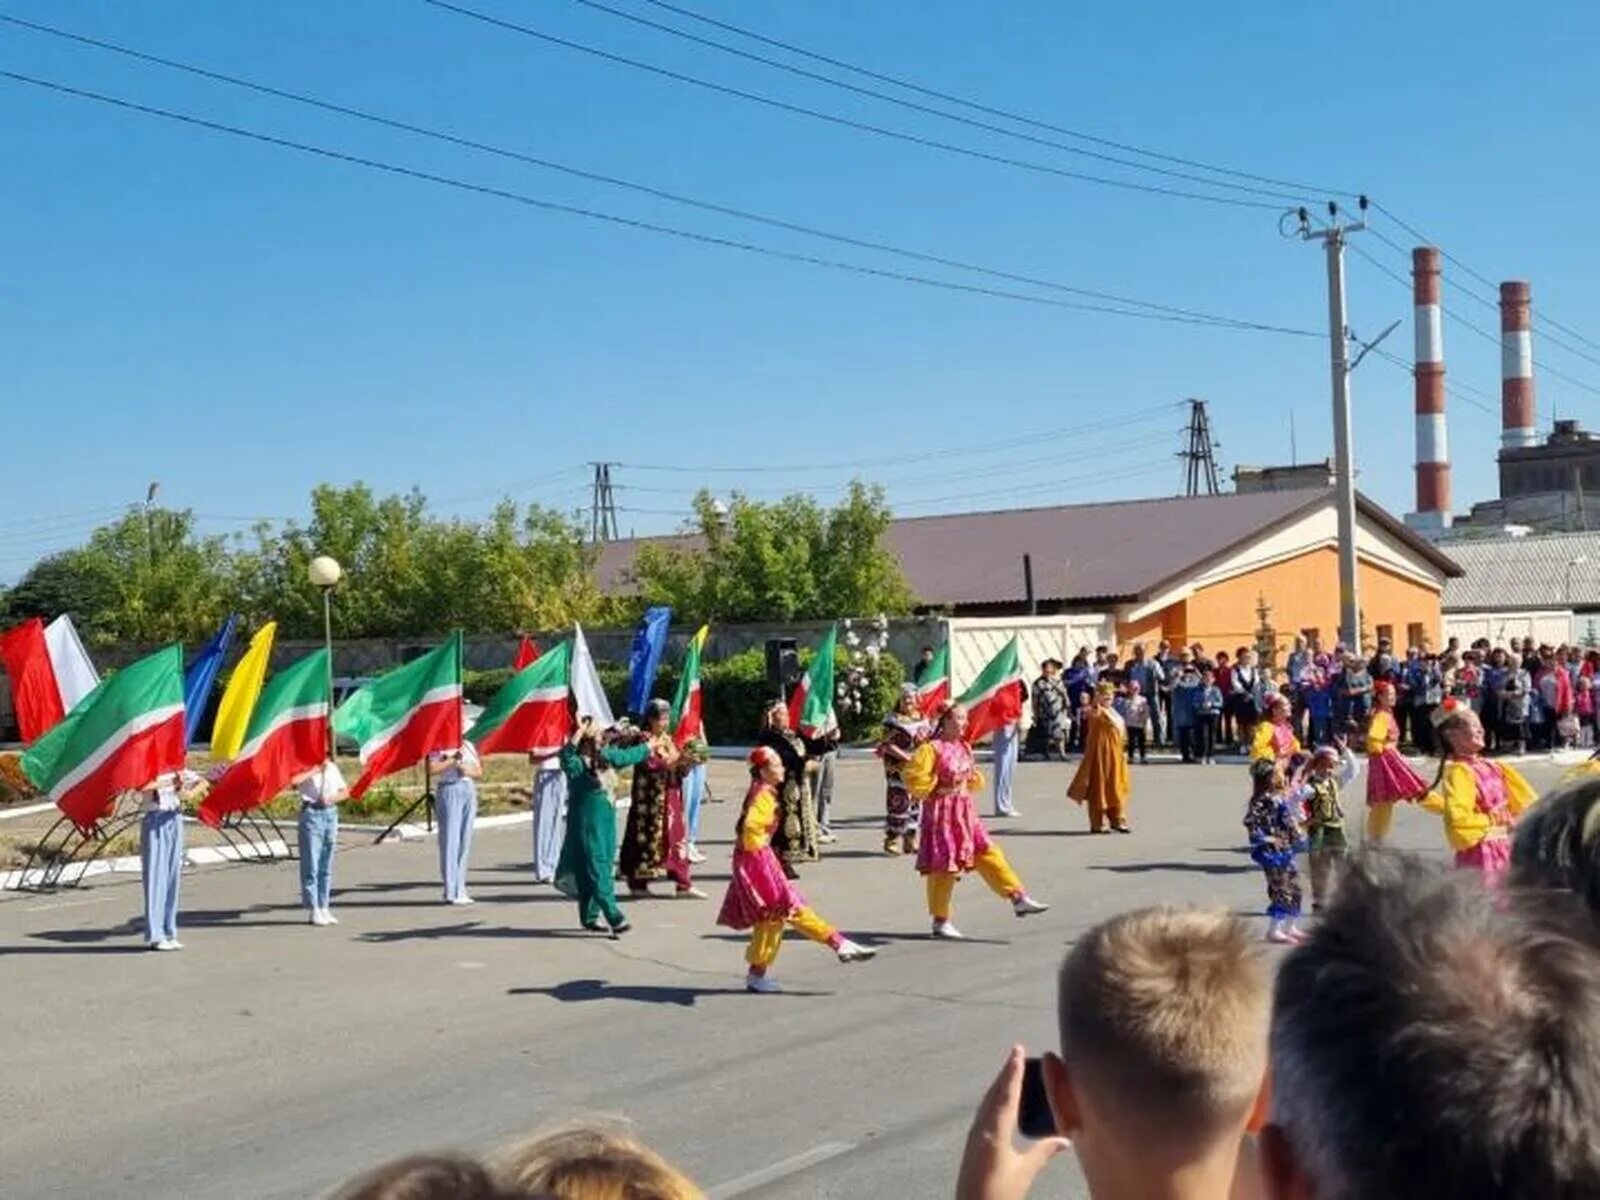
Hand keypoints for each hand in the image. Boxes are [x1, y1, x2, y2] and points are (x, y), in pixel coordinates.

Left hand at [955, 1046, 1069, 1199]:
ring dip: (999, 1085)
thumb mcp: (1024, 1172)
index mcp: (993, 1132)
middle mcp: (980, 1129)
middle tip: (1015, 1053)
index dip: (1013, 1071)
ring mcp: (973, 1136)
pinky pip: (983, 1113)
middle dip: (1005, 1073)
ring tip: (1009, 1071)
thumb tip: (1065, 1139)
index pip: (1007, 1095)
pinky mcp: (971, 1144)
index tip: (1017, 1049)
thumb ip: (1043, 1152)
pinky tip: (998, 1102)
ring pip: (987, 1102)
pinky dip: (993, 1100)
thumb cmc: (999, 1194)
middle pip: (994, 1093)